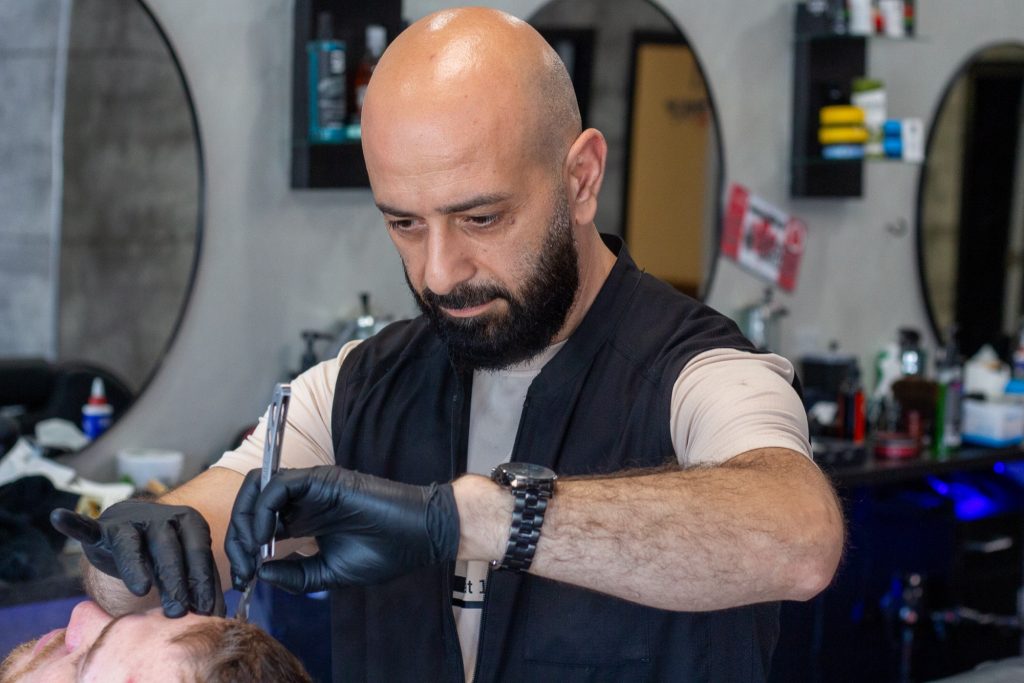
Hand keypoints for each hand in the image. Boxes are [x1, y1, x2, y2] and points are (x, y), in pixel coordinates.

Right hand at [50, 501, 224, 617]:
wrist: (136, 526)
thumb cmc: (165, 550)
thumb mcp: (185, 562)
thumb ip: (198, 582)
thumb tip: (216, 615)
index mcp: (189, 522)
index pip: (199, 553)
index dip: (203, 582)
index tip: (206, 610)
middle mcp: (162, 518)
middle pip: (170, 552)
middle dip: (175, 582)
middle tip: (178, 611)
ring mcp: (131, 522)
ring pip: (134, 546)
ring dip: (137, 568)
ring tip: (142, 589)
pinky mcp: (104, 530)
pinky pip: (88, 528)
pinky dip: (74, 524)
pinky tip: (60, 517)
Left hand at [225, 466, 459, 593]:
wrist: (418, 536)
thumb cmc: (383, 554)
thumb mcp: (329, 574)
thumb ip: (294, 575)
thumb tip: (260, 573)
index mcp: (303, 520)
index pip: (258, 524)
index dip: (244, 550)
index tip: (244, 578)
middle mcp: (302, 500)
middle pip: (251, 503)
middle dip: (237, 535)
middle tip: (241, 567)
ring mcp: (309, 486)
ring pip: (258, 487)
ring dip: (245, 519)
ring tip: (251, 550)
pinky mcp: (319, 478)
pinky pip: (278, 485)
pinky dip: (263, 509)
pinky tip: (265, 537)